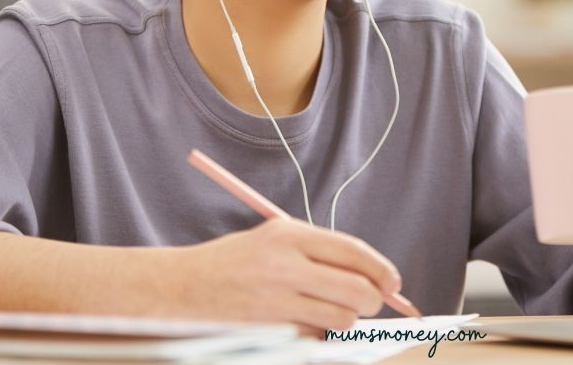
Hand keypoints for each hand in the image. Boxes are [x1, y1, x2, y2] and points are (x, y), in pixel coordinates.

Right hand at [164, 217, 402, 336]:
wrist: (179, 288)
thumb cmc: (233, 264)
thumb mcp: (273, 241)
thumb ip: (318, 253)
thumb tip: (371, 275)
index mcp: (288, 234)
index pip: (354, 251)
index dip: (381, 269)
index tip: (393, 283)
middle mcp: (284, 264)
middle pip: (356, 288)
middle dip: (371, 300)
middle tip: (367, 302)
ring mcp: (276, 300)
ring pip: (341, 319)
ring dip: (344, 320)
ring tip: (326, 312)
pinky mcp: (269, 331)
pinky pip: (315, 338)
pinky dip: (316, 335)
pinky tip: (297, 323)